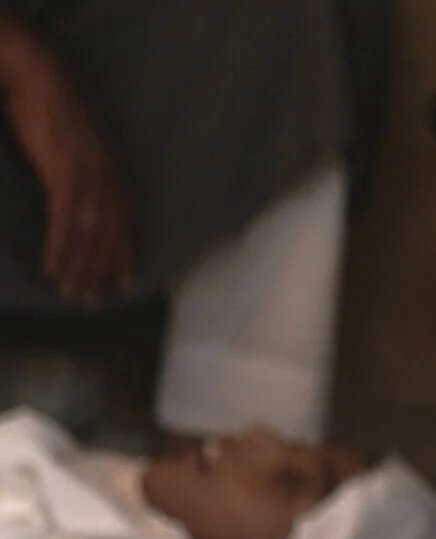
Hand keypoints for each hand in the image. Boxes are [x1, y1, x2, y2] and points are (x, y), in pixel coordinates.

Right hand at [0, 21, 133, 304]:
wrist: (40, 70)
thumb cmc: (53, 103)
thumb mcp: (78, 141)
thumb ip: (84, 168)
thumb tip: (76, 189)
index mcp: (114, 171)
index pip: (125, 224)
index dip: (123, 255)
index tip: (123, 283)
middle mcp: (109, 178)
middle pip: (109, 236)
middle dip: (100, 271)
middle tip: (91, 301)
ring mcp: (89, 175)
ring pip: (89, 234)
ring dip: (79, 267)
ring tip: (70, 293)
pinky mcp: (65, 170)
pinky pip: (65, 219)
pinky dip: (61, 246)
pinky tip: (52, 267)